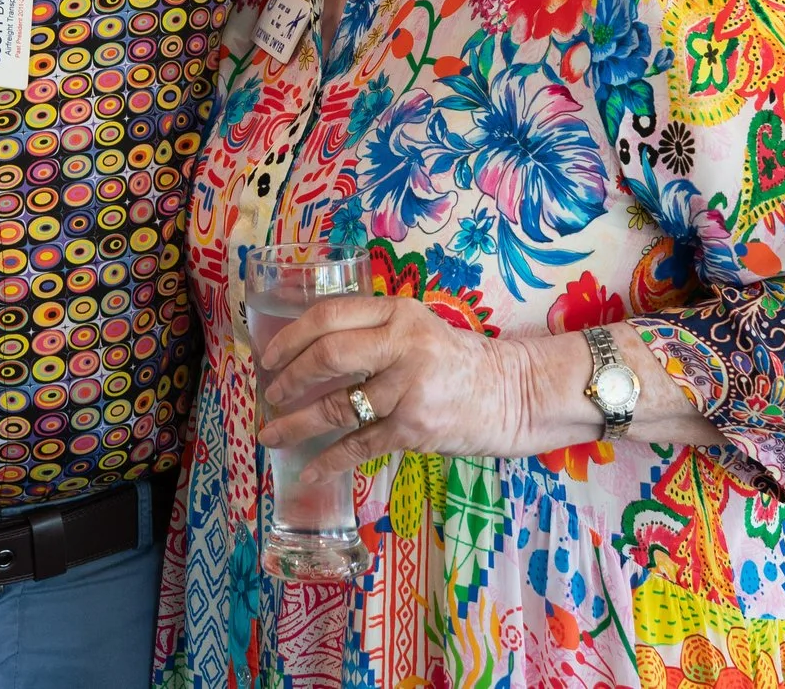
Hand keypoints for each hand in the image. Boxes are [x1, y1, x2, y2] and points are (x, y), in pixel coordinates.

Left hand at [253, 296, 534, 477]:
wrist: (514, 394)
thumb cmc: (457, 362)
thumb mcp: (418, 329)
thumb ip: (372, 332)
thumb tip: (307, 351)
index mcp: (398, 313)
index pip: (330, 315)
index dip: (291, 337)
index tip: (270, 356)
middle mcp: (402, 345)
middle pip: (327, 357)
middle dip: (289, 379)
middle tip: (270, 394)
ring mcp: (409, 388)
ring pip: (337, 407)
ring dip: (297, 423)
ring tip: (272, 434)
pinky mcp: (415, 429)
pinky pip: (359, 445)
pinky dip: (329, 461)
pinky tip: (308, 471)